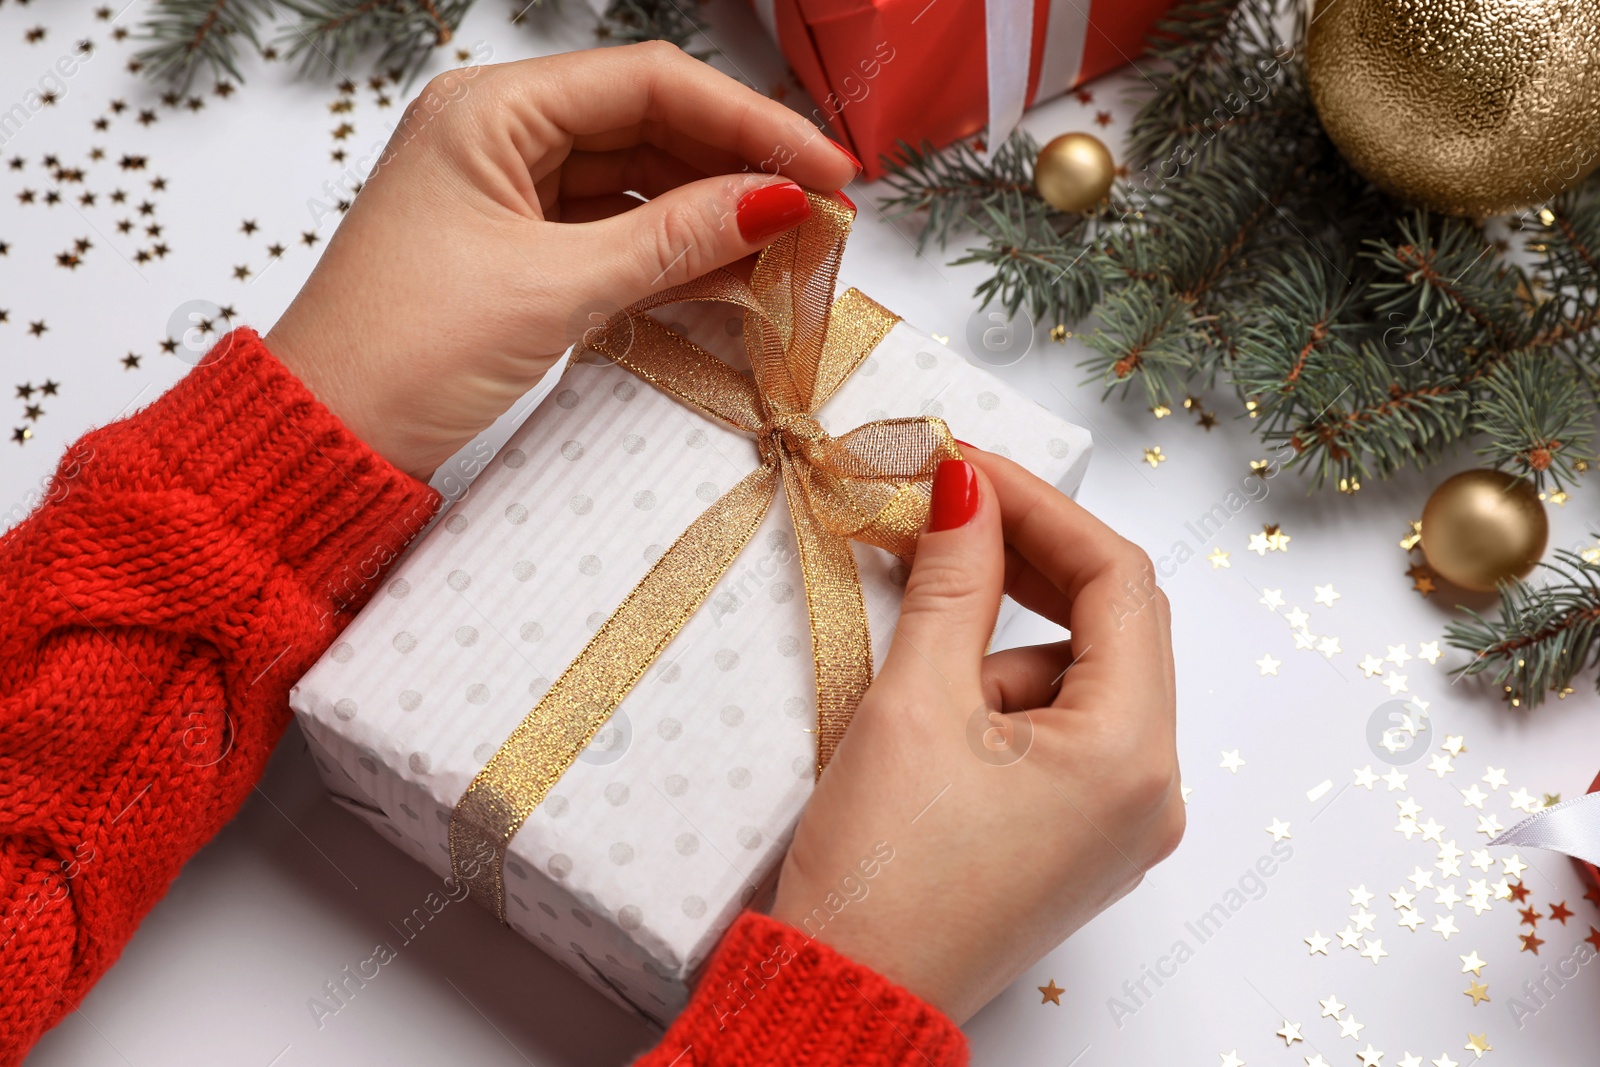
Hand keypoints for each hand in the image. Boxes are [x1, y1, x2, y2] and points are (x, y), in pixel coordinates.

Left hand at [265, 43, 858, 480]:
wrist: (327, 438)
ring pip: (640, 185)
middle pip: (651, 128)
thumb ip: (675, 239)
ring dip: (715, 216)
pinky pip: (617, 236)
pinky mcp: (519, 252)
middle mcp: (501, 136)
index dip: (750, 121)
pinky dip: (675, 255)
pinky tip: (737, 275)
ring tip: (795, 250)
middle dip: (740, 168)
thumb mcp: (555, 287)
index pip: (649, 85)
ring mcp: (511, 195)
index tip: (826, 167)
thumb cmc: (403, 350)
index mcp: (491, 110)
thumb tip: (778, 202)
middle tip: (824, 213)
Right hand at [770, 449, 1182, 1022]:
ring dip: (1000, 638)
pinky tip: (929, 709)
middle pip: (1112, 626)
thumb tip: (965, 489)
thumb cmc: (883, 876)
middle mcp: (1149, 790)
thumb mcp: (915, 703)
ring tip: (913, 658)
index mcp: (1132, 755)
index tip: (968, 467)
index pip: (1119, 582)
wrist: (847, 999)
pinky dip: (1000, 695)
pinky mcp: (1075, 839)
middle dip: (1027, 563)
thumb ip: (953, 581)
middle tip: (946, 512)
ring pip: (1077, 679)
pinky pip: (1058, 732)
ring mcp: (1117, 821)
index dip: (1042, 508)